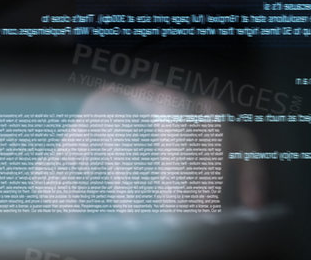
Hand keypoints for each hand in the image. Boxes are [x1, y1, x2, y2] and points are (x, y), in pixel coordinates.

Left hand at [31, 82, 265, 212]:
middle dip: (177, 161)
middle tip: (178, 214)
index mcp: (106, 103)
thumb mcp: (62, 180)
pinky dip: (249, 170)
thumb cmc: (84, 176)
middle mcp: (148, 96)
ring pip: (210, 115)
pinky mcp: (219, 131)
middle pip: (171, 107)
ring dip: (212, 164)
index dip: (127, 167)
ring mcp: (187, 108)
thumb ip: (61, 186)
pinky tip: (248, 205)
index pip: (118, 119)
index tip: (133, 212)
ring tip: (206, 213)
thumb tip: (74, 203)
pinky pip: (243, 140)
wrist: (102, 171)